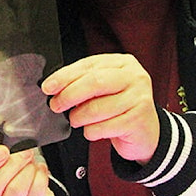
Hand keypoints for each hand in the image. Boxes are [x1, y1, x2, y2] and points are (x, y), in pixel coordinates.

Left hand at [42, 54, 159, 162]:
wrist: (146, 133)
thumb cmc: (121, 107)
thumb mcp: (105, 89)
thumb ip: (84, 82)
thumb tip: (55, 87)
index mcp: (123, 63)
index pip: (88, 65)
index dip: (65, 76)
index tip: (48, 86)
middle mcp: (134, 77)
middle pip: (93, 82)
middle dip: (69, 95)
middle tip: (56, 105)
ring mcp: (139, 98)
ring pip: (96, 108)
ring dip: (79, 117)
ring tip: (77, 120)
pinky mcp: (138, 120)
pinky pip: (104, 127)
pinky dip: (91, 132)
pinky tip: (93, 130)